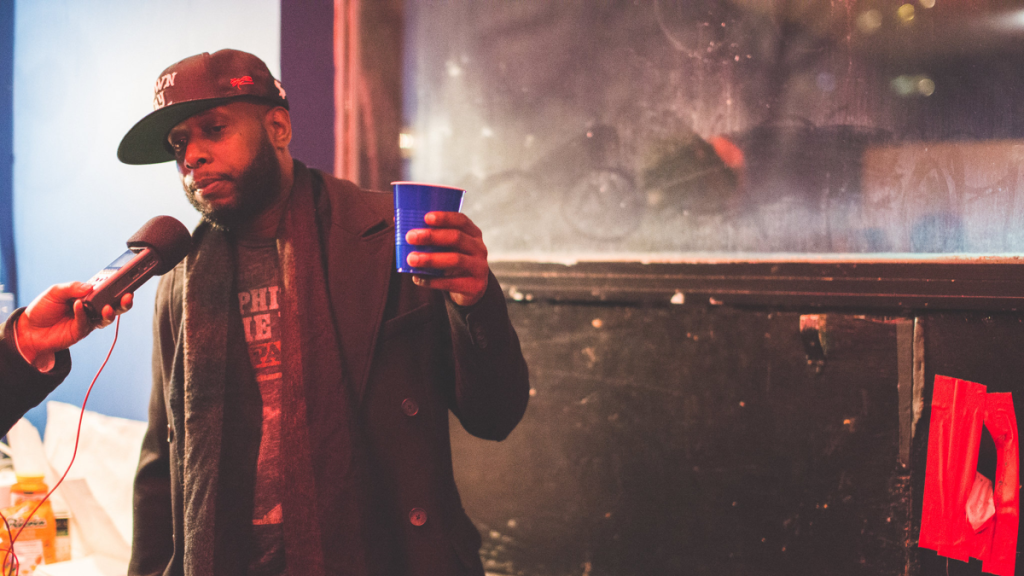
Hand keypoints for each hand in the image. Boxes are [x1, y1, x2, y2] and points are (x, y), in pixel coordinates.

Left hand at [15, 282, 132, 370]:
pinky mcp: (81, 331)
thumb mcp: (55, 291)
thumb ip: (72, 287)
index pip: (106, 290)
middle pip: (114, 305)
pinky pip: (86, 322)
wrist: (29, 329)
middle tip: (128, 296)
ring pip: (107, 317)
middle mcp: (91, 308)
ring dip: (111, 312)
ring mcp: (88, 320)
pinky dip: (83, 314)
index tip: (125, 280)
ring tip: (108, 307)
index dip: (116, 286)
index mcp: (88, 296)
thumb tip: (90, 286)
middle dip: (123, 301)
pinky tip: (78, 307)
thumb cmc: (43, 309)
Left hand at [405, 211, 488, 306]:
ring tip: (411, 259)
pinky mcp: (475, 286)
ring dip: (431, 259)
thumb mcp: (448, 247)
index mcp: (473, 234)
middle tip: (410, 237)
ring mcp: (479, 267)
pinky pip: (451, 283)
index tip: (425, 217)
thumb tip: (398, 220)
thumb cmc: (453, 261)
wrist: (472, 289)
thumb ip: (431, 236)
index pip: (461, 220)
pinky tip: (417, 278)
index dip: (444, 217)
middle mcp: (479, 248)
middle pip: (456, 238)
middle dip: (432, 236)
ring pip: (455, 260)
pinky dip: (432, 281)